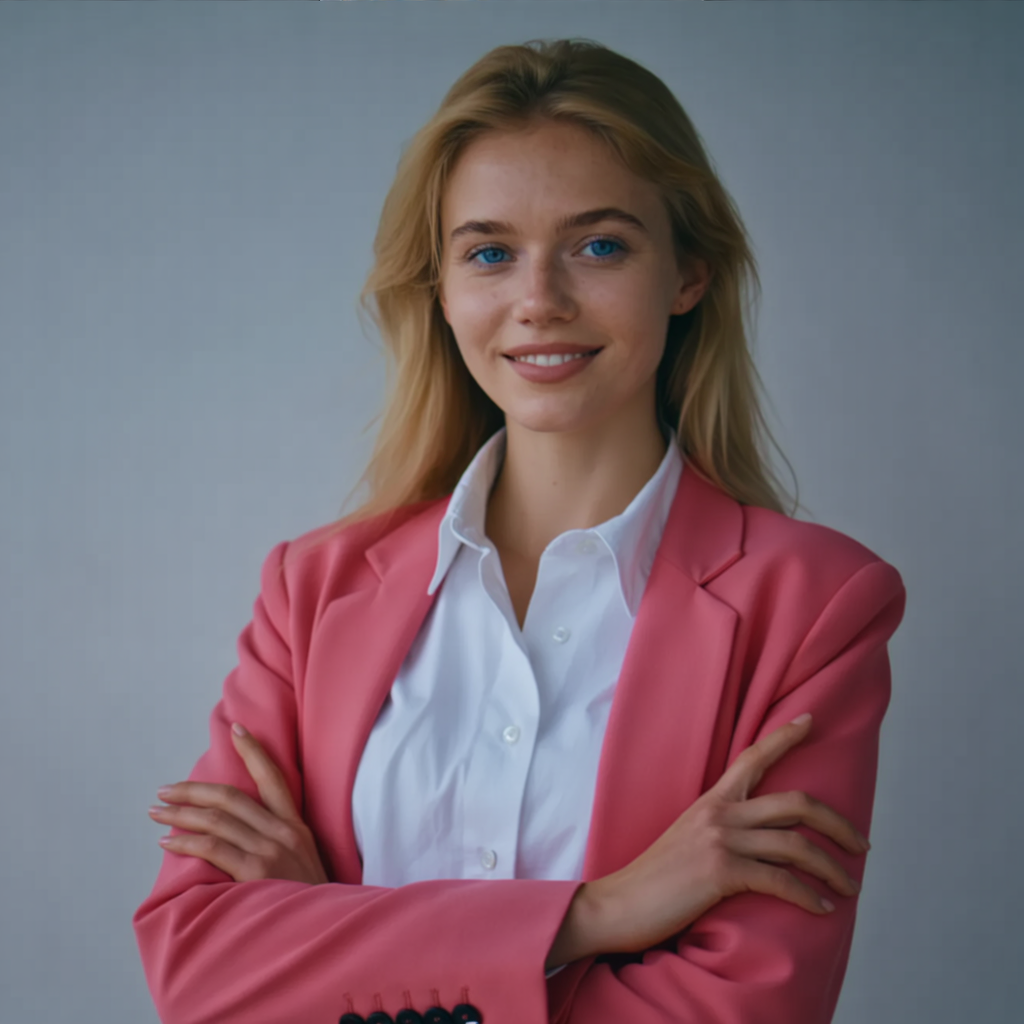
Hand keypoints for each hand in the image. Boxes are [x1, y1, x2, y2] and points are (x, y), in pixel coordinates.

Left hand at [149, 722, 328, 885]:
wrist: (325, 929)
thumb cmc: (309, 902)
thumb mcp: (304, 862)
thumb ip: (278, 842)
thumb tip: (240, 832)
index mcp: (297, 825)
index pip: (274, 777)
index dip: (254, 751)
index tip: (236, 730)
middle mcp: (283, 832)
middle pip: (232, 797)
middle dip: (193, 790)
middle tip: (166, 789)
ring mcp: (270, 850)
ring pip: (216, 820)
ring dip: (180, 814)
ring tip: (157, 813)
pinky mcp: (255, 872)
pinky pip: (212, 849)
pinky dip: (185, 843)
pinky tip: (167, 843)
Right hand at [547, 714, 868, 966]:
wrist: (618, 903)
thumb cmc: (654, 879)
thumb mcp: (688, 840)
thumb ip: (720, 830)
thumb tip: (759, 838)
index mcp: (711, 801)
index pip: (752, 757)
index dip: (784, 737)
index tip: (810, 720)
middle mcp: (719, 812)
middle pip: (795, 804)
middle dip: (837, 823)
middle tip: (861, 845)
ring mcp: (720, 840)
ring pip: (796, 845)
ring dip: (832, 867)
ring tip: (850, 886)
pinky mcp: (720, 871)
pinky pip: (780, 880)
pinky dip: (808, 896)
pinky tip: (821, 907)